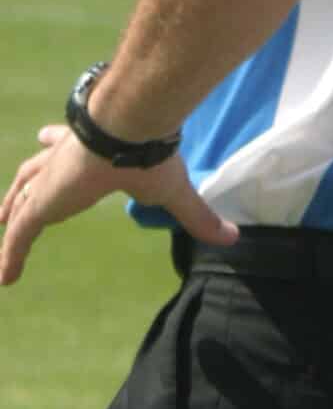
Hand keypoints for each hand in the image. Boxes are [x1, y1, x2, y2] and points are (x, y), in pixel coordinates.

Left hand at [0, 127, 237, 286]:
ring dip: (9, 214)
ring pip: (20, 200)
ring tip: (1, 226)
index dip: (54, 146)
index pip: (65, 146)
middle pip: (34, 169)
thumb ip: (196, 214)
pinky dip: (9, 258)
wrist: (128, 129)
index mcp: (90, 148)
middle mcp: (62, 158)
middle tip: (14, 196)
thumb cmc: (151, 155)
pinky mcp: (40, 205)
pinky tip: (5, 278)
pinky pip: (18, 238)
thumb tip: (234, 237)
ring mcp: (48, 183)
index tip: (46, 139)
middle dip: (24, 182)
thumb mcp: (173, 190)